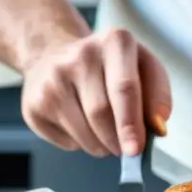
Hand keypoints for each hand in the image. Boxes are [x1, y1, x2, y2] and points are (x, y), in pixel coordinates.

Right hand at [20, 28, 171, 156]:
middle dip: (117, 140)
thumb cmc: (111, 69)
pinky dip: (80, 145)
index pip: (124, 88)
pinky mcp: (33, 103)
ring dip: (101, 147)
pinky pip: (65, 141)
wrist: (56, 56)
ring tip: (105, 136)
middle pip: (101, 114)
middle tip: (125, 148)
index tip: (135, 150)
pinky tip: (79, 126)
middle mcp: (80, 54)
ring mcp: (51, 78)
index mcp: (114, 41)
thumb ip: (158, 96)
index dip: (130, 123)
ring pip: (84, 133)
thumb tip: (158, 127)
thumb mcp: (144, 68)